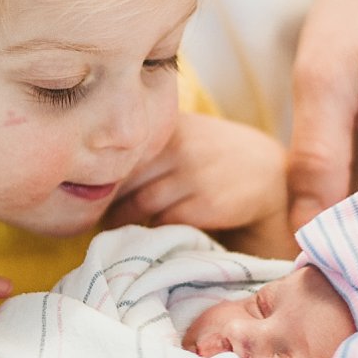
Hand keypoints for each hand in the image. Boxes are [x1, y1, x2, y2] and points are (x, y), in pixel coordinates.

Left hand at [108, 112, 291, 255]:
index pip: (119, 149)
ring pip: (137, 203)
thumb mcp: (186, 134)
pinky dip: (149, 230)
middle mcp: (179, 146)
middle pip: (122, 178)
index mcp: (169, 125)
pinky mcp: (205, 205)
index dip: (99, 171)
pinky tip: (145, 232)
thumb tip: (92, 161)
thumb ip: (148, 140)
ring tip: (114, 225)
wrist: (270, 175)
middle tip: (93, 212)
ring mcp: (192, 176)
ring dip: (121, 219)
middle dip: (105, 198)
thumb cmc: (214, 156)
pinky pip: (161, 222)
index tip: (87, 186)